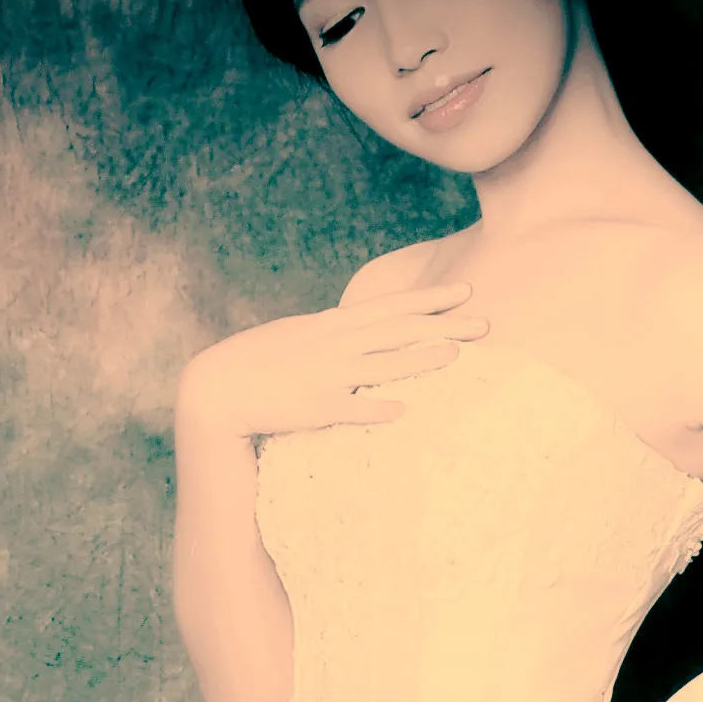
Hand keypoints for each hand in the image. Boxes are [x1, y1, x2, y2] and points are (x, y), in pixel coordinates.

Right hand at [177, 280, 489, 440]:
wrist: (217, 387)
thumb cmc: (260, 363)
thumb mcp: (301, 338)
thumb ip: (336, 335)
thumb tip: (364, 332)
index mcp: (333, 326)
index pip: (391, 307)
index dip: (430, 299)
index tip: (465, 291)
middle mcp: (335, 345)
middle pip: (398, 331)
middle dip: (443, 325)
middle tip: (484, 323)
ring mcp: (326, 375)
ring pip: (381, 365)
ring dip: (419, 359)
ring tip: (455, 355)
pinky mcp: (315, 408)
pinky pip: (351, 409)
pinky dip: (375, 409)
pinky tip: (403, 411)